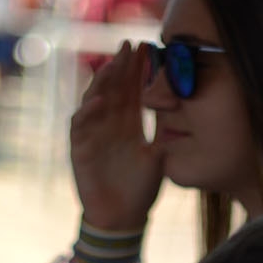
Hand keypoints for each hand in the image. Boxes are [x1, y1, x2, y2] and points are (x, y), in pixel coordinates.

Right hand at [70, 42, 163, 230]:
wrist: (123, 218)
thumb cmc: (142, 189)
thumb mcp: (159, 157)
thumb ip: (164, 135)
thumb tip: (182, 114)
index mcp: (129, 123)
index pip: (132, 89)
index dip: (137, 69)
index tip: (147, 47)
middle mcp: (110, 123)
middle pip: (113, 87)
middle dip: (120, 65)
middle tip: (129, 44)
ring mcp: (93, 134)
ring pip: (94, 99)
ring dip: (102, 82)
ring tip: (113, 66)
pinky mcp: (80, 149)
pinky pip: (80, 126)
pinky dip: (87, 113)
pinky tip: (98, 101)